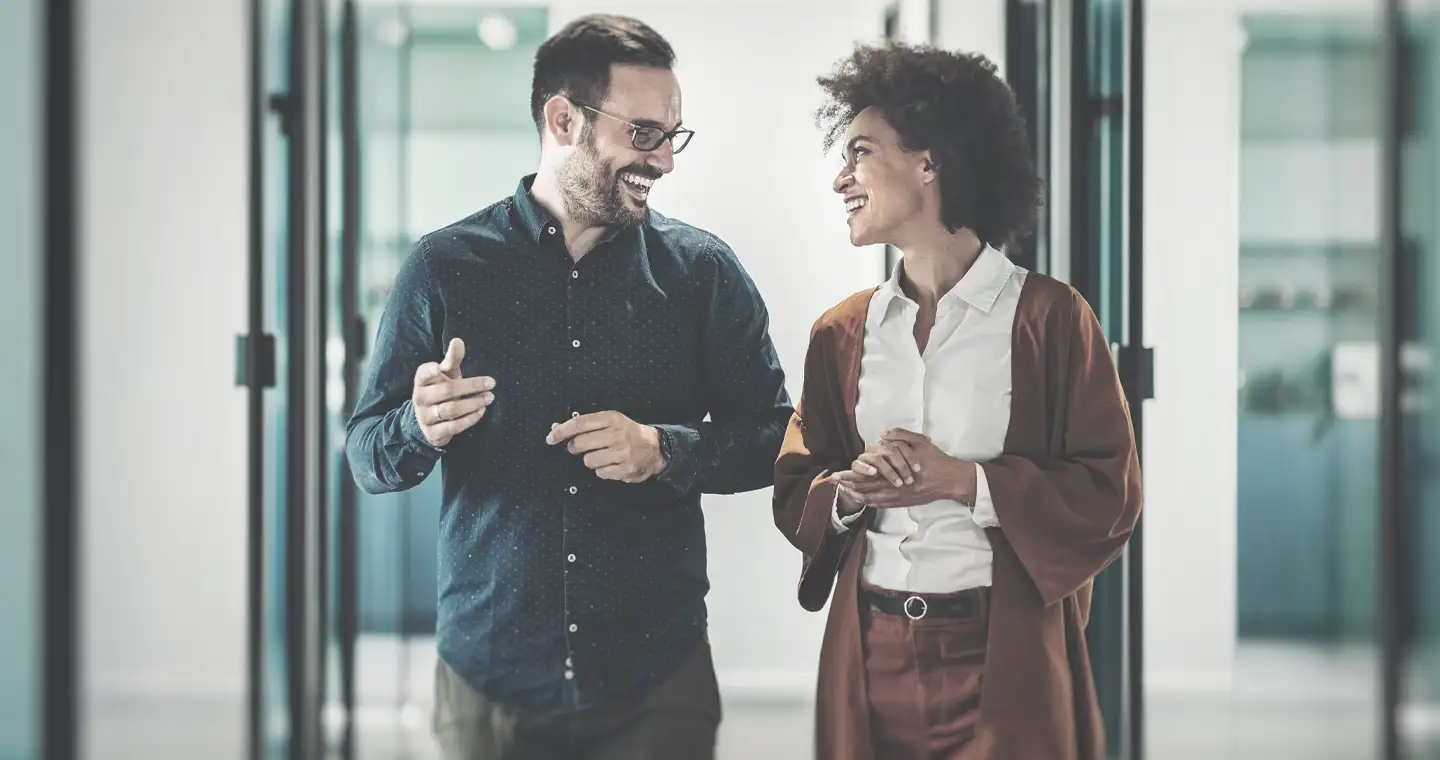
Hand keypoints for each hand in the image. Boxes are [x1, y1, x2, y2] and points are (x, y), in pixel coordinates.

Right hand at [411, 338, 495, 447]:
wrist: (429, 420)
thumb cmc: (441, 390)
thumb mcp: (446, 374)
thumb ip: (452, 359)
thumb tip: (458, 340)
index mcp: (422, 381)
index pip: (423, 374)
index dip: (430, 371)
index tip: (439, 368)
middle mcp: (420, 398)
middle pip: (446, 391)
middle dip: (471, 386)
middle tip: (491, 383)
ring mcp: (425, 417)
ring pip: (451, 409)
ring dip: (473, 403)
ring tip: (489, 397)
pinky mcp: (434, 433)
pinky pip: (453, 427)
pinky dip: (469, 419)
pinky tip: (482, 411)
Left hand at [546, 411, 665, 482]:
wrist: (656, 447)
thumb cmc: (627, 433)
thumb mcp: (609, 422)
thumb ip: (583, 424)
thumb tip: (556, 427)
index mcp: (612, 419)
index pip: (580, 423)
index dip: (562, 431)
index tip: (551, 437)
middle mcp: (617, 434)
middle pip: (580, 443)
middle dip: (575, 447)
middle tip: (580, 447)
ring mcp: (623, 453)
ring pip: (588, 461)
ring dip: (591, 460)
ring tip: (603, 455)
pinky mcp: (626, 469)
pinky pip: (600, 473)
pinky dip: (602, 470)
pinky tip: (612, 464)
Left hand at [832, 428, 975, 508]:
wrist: (951, 480)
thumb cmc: (936, 460)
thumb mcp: (921, 442)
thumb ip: (901, 436)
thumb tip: (882, 435)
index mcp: (896, 471)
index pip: (868, 475)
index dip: (852, 474)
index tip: (838, 473)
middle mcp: (895, 486)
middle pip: (866, 488)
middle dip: (849, 485)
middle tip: (835, 482)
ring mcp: (899, 497)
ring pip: (872, 498)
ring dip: (857, 494)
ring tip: (844, 490)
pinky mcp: (904, 502)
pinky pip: (883, 504)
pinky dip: (870, 502)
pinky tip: (863, 499)